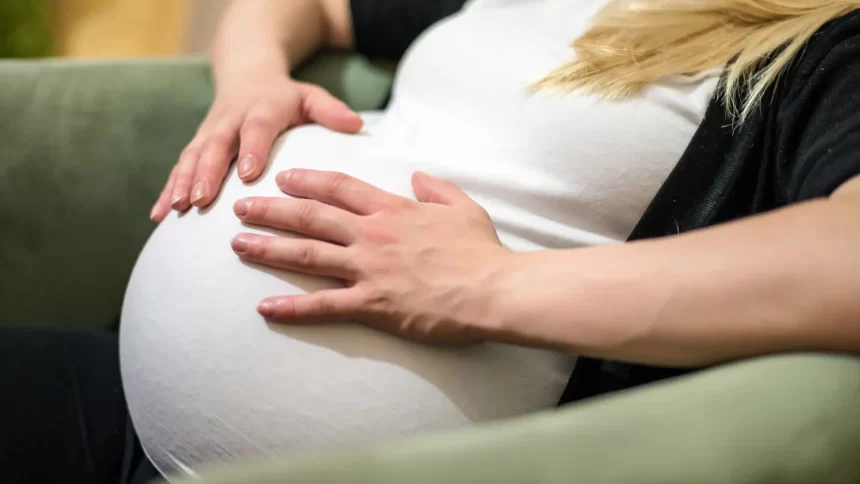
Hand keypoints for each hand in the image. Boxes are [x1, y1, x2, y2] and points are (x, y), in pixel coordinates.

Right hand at [150, 74, 362, 220]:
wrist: (247, 75)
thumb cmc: (286, 97)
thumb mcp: (311, 97)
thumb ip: (330, 111)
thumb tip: (356, 125)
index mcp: (262, 110)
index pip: (256, 129)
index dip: (252, 149)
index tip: (249, 174)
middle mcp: (230, 120)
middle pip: (215, 145)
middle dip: (207, 172)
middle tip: (202, 199)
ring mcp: (209, 133)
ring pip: (192, 158)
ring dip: (182, 183)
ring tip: (178, 210)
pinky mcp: (196, 145)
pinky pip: (179, 168)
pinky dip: (166, 190)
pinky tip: (158, 215)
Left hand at [230, 169, 512, 344]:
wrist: (494, 290)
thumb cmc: (481, 251)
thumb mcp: (463, 208)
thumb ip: (437, 188)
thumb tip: (418, 175)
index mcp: (393, 210)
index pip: (340, 187)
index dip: (307, 180)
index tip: (283, 176)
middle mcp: (373, 235)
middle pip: (311, 217)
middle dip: (272, 210)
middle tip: (241, 207)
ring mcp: (369, 270)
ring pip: (307, 255)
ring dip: (269, 249)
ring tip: (238, 245)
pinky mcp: (372, 305)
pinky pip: (323, 306)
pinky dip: (292, 308)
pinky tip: (264, 308)